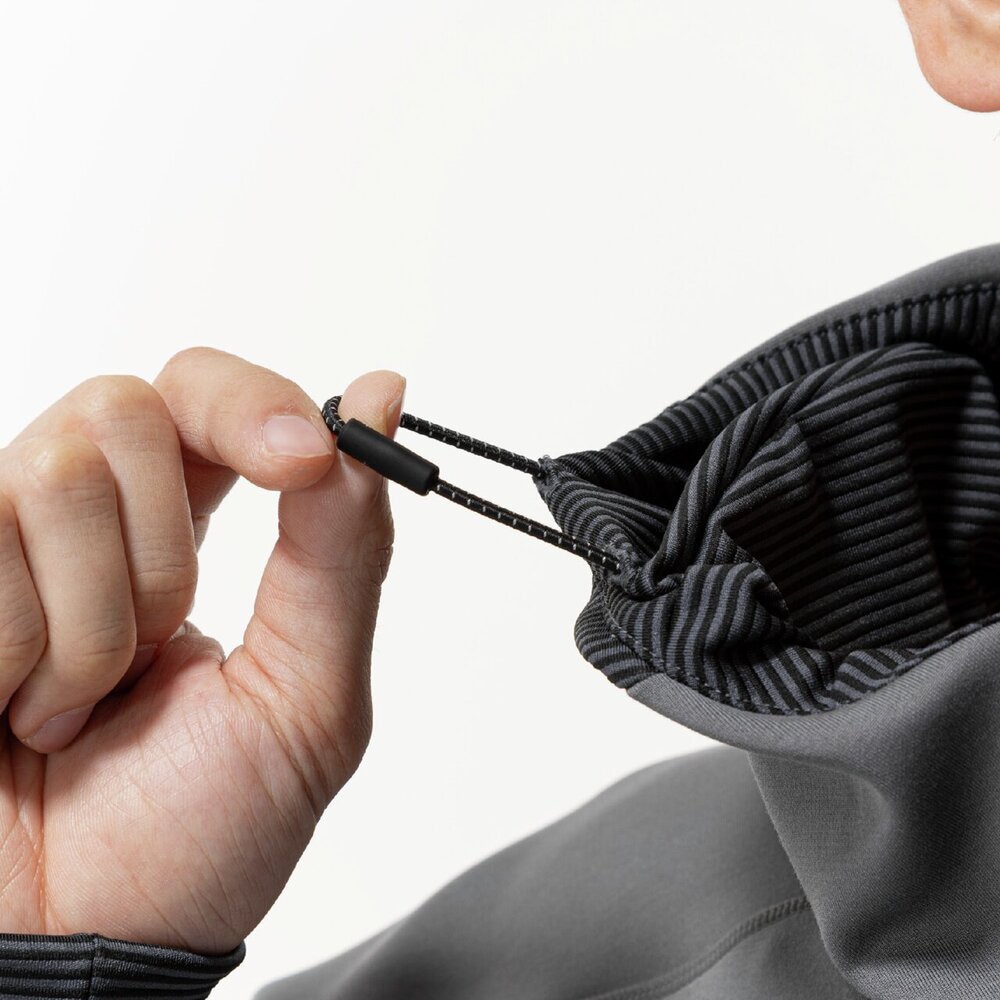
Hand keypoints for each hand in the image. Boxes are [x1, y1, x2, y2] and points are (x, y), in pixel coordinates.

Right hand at [0, 347, 404, 953]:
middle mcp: (87, 513)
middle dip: (165, 549)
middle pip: (128, 408)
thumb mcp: (308, 693)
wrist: (78, 943)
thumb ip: (343, 548)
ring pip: (57, 474)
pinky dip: (24, 650)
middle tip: (160, 649)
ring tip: (79, 708)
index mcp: (187, 525)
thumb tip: (385, 397)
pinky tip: (16, 710)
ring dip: (95, 621)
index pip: (210, 393)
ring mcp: (0, 540)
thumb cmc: (198, 831)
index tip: (306, 457)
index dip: (256, 406)